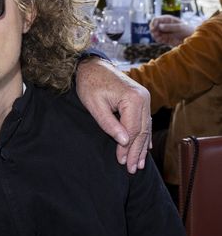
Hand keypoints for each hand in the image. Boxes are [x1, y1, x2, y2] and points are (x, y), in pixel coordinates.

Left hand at [76, 58, 150, 172]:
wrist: (91, 65)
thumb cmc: (90, 84)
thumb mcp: (95, 105)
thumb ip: (109, 124)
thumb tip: (124, 142)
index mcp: (133, 98)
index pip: (132, 130)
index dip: (127, 148)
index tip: (122, 163)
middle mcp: (143, 98)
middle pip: (141, 131)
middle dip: (136, 151)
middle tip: (132, 169)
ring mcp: (144, 98)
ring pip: (145, 127)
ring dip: (142, 147)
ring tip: (139, 164)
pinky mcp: (141, 98)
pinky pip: (145, 120)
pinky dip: (144, 135)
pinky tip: (145, 148)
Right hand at [150, 14, 193, 46]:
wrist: (192, 39)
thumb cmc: (187, 31)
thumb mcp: (179, 28)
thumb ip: (169, 27)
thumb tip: (159, 26)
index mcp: (168, 19)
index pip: (156, 19)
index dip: (153, 23)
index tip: (154, 28)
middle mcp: (165, 25)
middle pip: (153, 26)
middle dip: (153, 30)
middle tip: (156, 34)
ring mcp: (164, 32)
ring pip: (154, 32)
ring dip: (155, 35)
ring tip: (159, 38)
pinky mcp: (165, 39)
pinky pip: (158, 39)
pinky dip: (158, 39)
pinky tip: (161, 40)